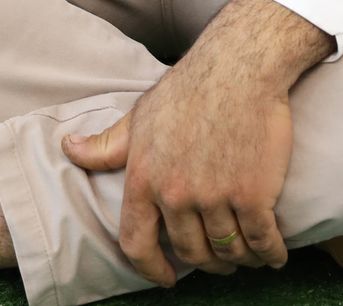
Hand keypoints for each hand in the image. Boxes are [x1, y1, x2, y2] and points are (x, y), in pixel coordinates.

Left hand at [63, 0, 333, 284]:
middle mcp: (176, 194)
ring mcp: (215, 197)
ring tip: (247, 254)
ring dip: (239, 260)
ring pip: (228, 252)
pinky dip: (270, 254)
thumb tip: (69, 149)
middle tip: (218, 257)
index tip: (166, 277)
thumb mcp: (140, 116)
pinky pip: (262, 242)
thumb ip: (107, 144)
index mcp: (144, 178)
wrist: (239, 66)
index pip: (136, 243)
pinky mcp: (253, 195)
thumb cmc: (189, 88)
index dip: (151, 269)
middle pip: (191, 252)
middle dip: (206, 261)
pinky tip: (273, 254)